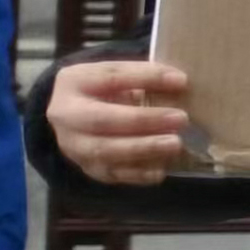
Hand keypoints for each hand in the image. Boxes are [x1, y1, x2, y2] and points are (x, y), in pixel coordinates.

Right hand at [46, 54, 198, 188]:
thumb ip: (142, 76)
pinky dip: (138, 173)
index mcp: (75, 82)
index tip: (182, 81)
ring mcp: (74, 145)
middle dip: (143, 120)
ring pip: (104, 151)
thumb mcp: (115, 74)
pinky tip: (161, 168)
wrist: (72, 118)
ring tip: (176, 144)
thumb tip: (180, 82)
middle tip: (181, 119)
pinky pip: (112, 174)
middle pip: (102, 119)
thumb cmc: (103, 91)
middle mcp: (67, 115)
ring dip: (143, 149)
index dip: (146, 78)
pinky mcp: (87, 168)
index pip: (111, 77)